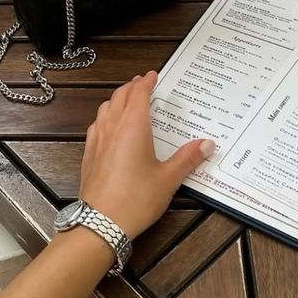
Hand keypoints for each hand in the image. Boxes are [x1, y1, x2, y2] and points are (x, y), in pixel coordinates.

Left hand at [79, 70, 214, 239]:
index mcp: (133, 125)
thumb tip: (208, 144)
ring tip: (127, 100)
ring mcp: (97, 138)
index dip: (146, 82)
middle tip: (142, 83)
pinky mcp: (89, 152)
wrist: (100, 222)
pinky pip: (97, 123)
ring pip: (105, 107)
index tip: (153, 75)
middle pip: (120, 96)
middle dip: (132, 86)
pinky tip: (110, 126)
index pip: (139, 93)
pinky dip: (106, 115)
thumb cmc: (137, 198)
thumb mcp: (168, 179)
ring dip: (117, 99)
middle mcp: (112, 126)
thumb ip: (188, 158)